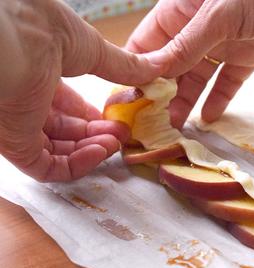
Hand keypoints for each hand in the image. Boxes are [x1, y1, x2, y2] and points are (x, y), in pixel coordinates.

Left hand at [0, 0, 160, 181]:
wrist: (16, 36)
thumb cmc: (45, 29)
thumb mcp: (93, 49)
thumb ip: (123, 67)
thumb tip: (154, 70)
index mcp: (40, 77)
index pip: (68, 108)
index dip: (95, 117)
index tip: (118, 120)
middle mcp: (27, 102)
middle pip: (67, 131)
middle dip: (99, 135)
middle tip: (123, 134)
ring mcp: (20, 126)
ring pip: (59, 152)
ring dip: (93, 151)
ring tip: (117, 143)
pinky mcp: (15, 146)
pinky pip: (47, 168)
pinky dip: (78, 165)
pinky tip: (102, 151)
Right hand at [126, 0, 253, 127]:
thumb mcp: (219, 15)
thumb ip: (188, 44)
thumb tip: (155, 71)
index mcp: (181, 11)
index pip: (148, 44)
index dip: (136, 71)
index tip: (129, 100)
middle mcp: (199, 29)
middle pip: (171, 65)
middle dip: (161, 92)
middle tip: (154, 122)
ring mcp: (225, 43)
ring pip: (198, 77)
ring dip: (187, 100)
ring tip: (178, 125)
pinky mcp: (249, 55)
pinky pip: (228, 81)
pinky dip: (219, 98)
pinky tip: (209, 116)